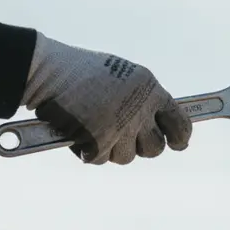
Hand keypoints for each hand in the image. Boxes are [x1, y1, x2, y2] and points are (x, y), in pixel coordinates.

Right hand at [21, 33, 191, 164]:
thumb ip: (145, 100)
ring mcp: (119, 129)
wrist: (49, 71)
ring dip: (113, 148)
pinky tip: (81, 132)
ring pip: (126, 157)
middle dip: (142, 146)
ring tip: (97, 127)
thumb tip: (159, 125)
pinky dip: (90, 150)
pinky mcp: (98, 143)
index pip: (180, 124)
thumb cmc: (85, 72)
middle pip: (155, 149)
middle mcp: (140, 112)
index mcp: (151, 92)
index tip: (178, 143)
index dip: (180, 137)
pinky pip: (101, 159)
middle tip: (126, 136)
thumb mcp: (127, 77)